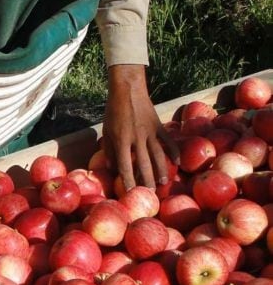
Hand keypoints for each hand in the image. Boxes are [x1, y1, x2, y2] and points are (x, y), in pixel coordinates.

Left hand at [102, 64, 178, 190]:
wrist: (127, 90)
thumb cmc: (113, 110)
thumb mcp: (106, 130)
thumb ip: (109, 149)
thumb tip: (112, 168)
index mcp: (121, 140)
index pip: (125, 166)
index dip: (128, 181)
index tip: (130, 193)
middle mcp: (136, 138)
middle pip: (144, 164)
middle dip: (147, 181)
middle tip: (150, 194)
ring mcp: (150, 131)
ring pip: (158, 155)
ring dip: (161, 171)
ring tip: (163, 184)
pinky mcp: (159, 125)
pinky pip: (168, 141)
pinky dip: (174, 152)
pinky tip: (177, 163)